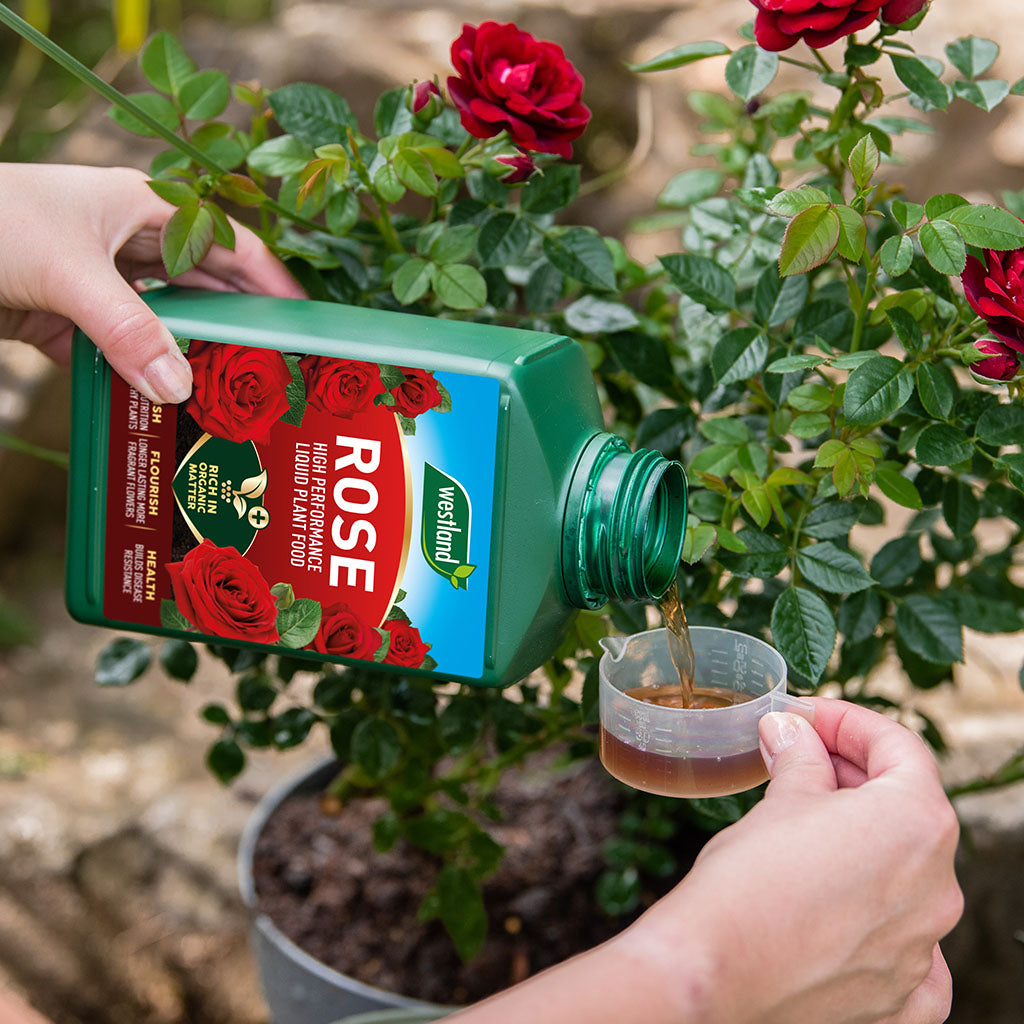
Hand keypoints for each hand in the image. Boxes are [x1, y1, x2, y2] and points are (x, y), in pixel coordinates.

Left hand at [0, 163, 305, 404]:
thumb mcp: (69, 271)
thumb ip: (128, 329)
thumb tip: (180, 389)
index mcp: (147, 208)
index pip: (233, 247)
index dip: (274, 285)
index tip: (307, 328)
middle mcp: (131, 245)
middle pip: (206, 293)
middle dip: (240, 331)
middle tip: (275, 377)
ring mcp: (101, 284)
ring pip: (166, 327)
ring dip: (190, 361)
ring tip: (229, 402)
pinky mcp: (70, 321)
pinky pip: (121, 355)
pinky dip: (138, 380)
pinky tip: (162, 409)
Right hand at [634, 698, 962, 1023]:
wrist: (714, 970)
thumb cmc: (748, 881)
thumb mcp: (779, 800)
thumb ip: (800, 757)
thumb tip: (792, 733)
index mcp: (916, 825)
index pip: (900, 749)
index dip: (848, 722)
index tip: (807, 717)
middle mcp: (937, 888)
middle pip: (908, 810)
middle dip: (852, 775)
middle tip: (799, 756)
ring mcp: (922, 948)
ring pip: (906, 876)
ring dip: (863, 841)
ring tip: (805, 822)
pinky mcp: (900, 996)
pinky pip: (907, 948)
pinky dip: (878, 919)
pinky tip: (841, 905)